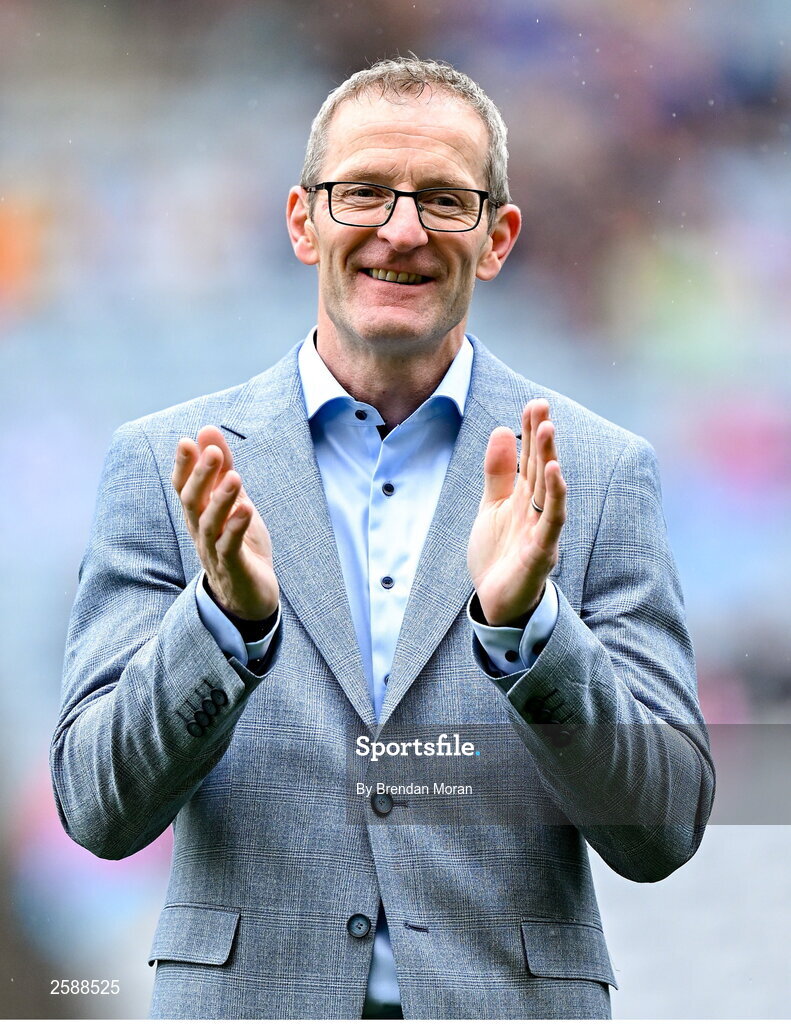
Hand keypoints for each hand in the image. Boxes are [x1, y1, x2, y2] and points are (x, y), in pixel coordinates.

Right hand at [172, 425, 278, 620]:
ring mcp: (214, 552)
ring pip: (210, 524)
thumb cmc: (239, 545)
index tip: (188, 441)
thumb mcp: (233, 500)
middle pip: (192, 502)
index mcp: (198, 515)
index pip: (184, 487)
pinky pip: (230, 548)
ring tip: (235, 477)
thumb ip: (222, 467)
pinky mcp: (234, 569)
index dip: (184, 465)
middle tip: (212, 451)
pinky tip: (247, 510)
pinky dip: (236, 528)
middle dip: (201, 476)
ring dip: (221, 500)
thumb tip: (207, 430)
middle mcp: (200, 532)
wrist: (250, 597)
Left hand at [467, 400, 565, 625]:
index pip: (530, 459)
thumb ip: (498, 473)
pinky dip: (555, 497)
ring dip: (549, 458)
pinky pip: (552, 521)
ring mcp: (541, 530)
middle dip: (542, 437)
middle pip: (541, 468)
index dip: (531, 432)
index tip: (534, 404)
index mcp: (524, 498)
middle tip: (542, 405)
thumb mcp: (492, 507)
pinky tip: (554, 473)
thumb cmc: (499, 555)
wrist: (496, 602)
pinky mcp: (541, 552)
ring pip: (548, 489)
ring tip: (547, 429)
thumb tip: (501, 430)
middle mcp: (537, 510)